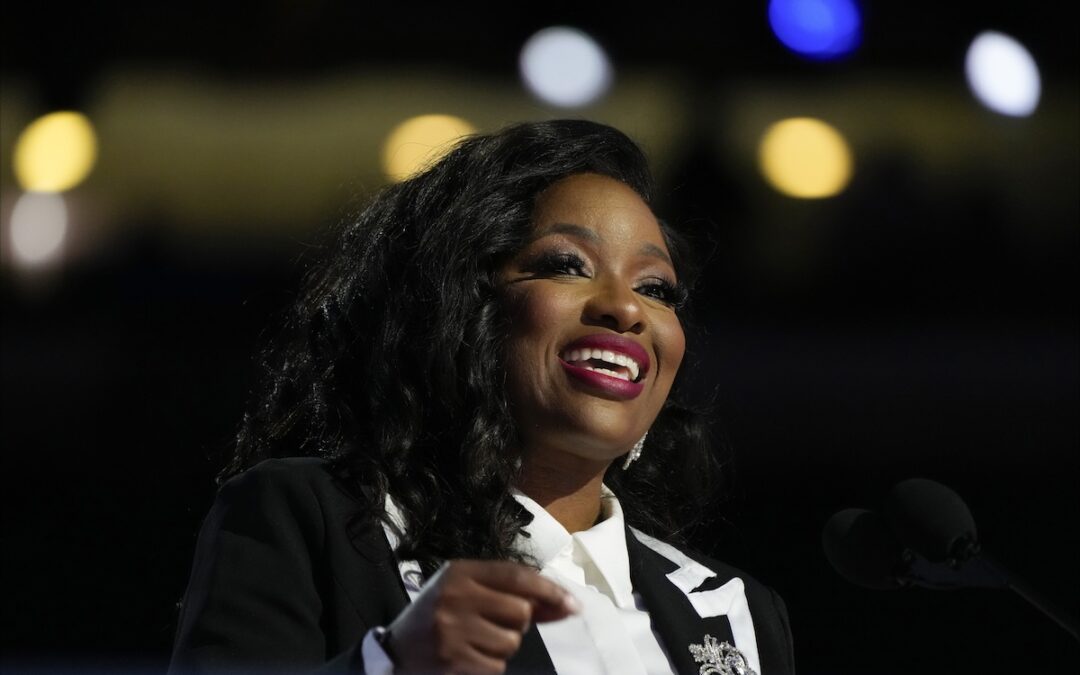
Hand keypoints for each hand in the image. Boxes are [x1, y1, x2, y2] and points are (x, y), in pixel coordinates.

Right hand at [385, 559, 579, 673]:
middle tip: (493, 624)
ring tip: (476, 641)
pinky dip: (490, 666)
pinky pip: (497, 666)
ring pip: (511, 642)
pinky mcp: (452, 660)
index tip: (573, 605)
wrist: (395, 650)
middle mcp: (455, 596)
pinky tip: (469, 658)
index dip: (549, 590)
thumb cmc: (440, 614)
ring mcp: (452, 629)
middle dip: (518, 623)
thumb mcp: (469, 592)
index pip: (516, 576)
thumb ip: (514, 594)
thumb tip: (566, 605)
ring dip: (502, 646)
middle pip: (520, 612)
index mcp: (460, 572)